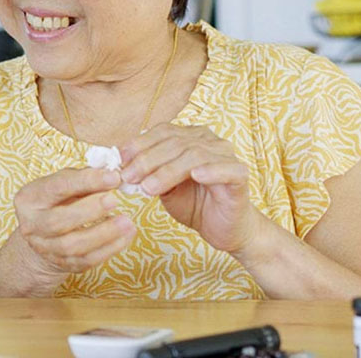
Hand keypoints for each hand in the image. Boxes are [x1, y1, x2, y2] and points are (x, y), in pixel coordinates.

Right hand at [10, 167, 135, 293]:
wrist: (42, 236)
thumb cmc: (57, 202)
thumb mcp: (62, 184)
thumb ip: (83, 179)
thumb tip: (112, 176)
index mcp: (29, 198)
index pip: (57, 188)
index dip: (85, 181)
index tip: (112, 177)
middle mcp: (31, 225)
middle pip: (58, 221)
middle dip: (89, 211)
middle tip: (114, 200)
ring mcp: (45, 248)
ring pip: (73, 245)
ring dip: (103, 233)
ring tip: (127, 222)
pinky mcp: (62, 264)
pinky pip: (87, 260)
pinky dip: (109, 249)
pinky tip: (126, 236)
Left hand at [120, 124, 260, 254]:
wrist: (223, 229)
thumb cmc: (193, 204)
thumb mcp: (162, 186)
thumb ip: (146, 173)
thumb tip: (119, 165)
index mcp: (190, 137)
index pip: (162, 131)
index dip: (139, 144)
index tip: (119, 160)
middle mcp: (209, 141)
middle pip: (175, 143)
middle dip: (147, 160)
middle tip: (128, 177)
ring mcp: (226, 156)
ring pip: (195, 155)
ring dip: (168, 171)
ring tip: (148, 188)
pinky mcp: (240, 175)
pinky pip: (227, 169)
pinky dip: (211, 170)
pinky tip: (196, 175)